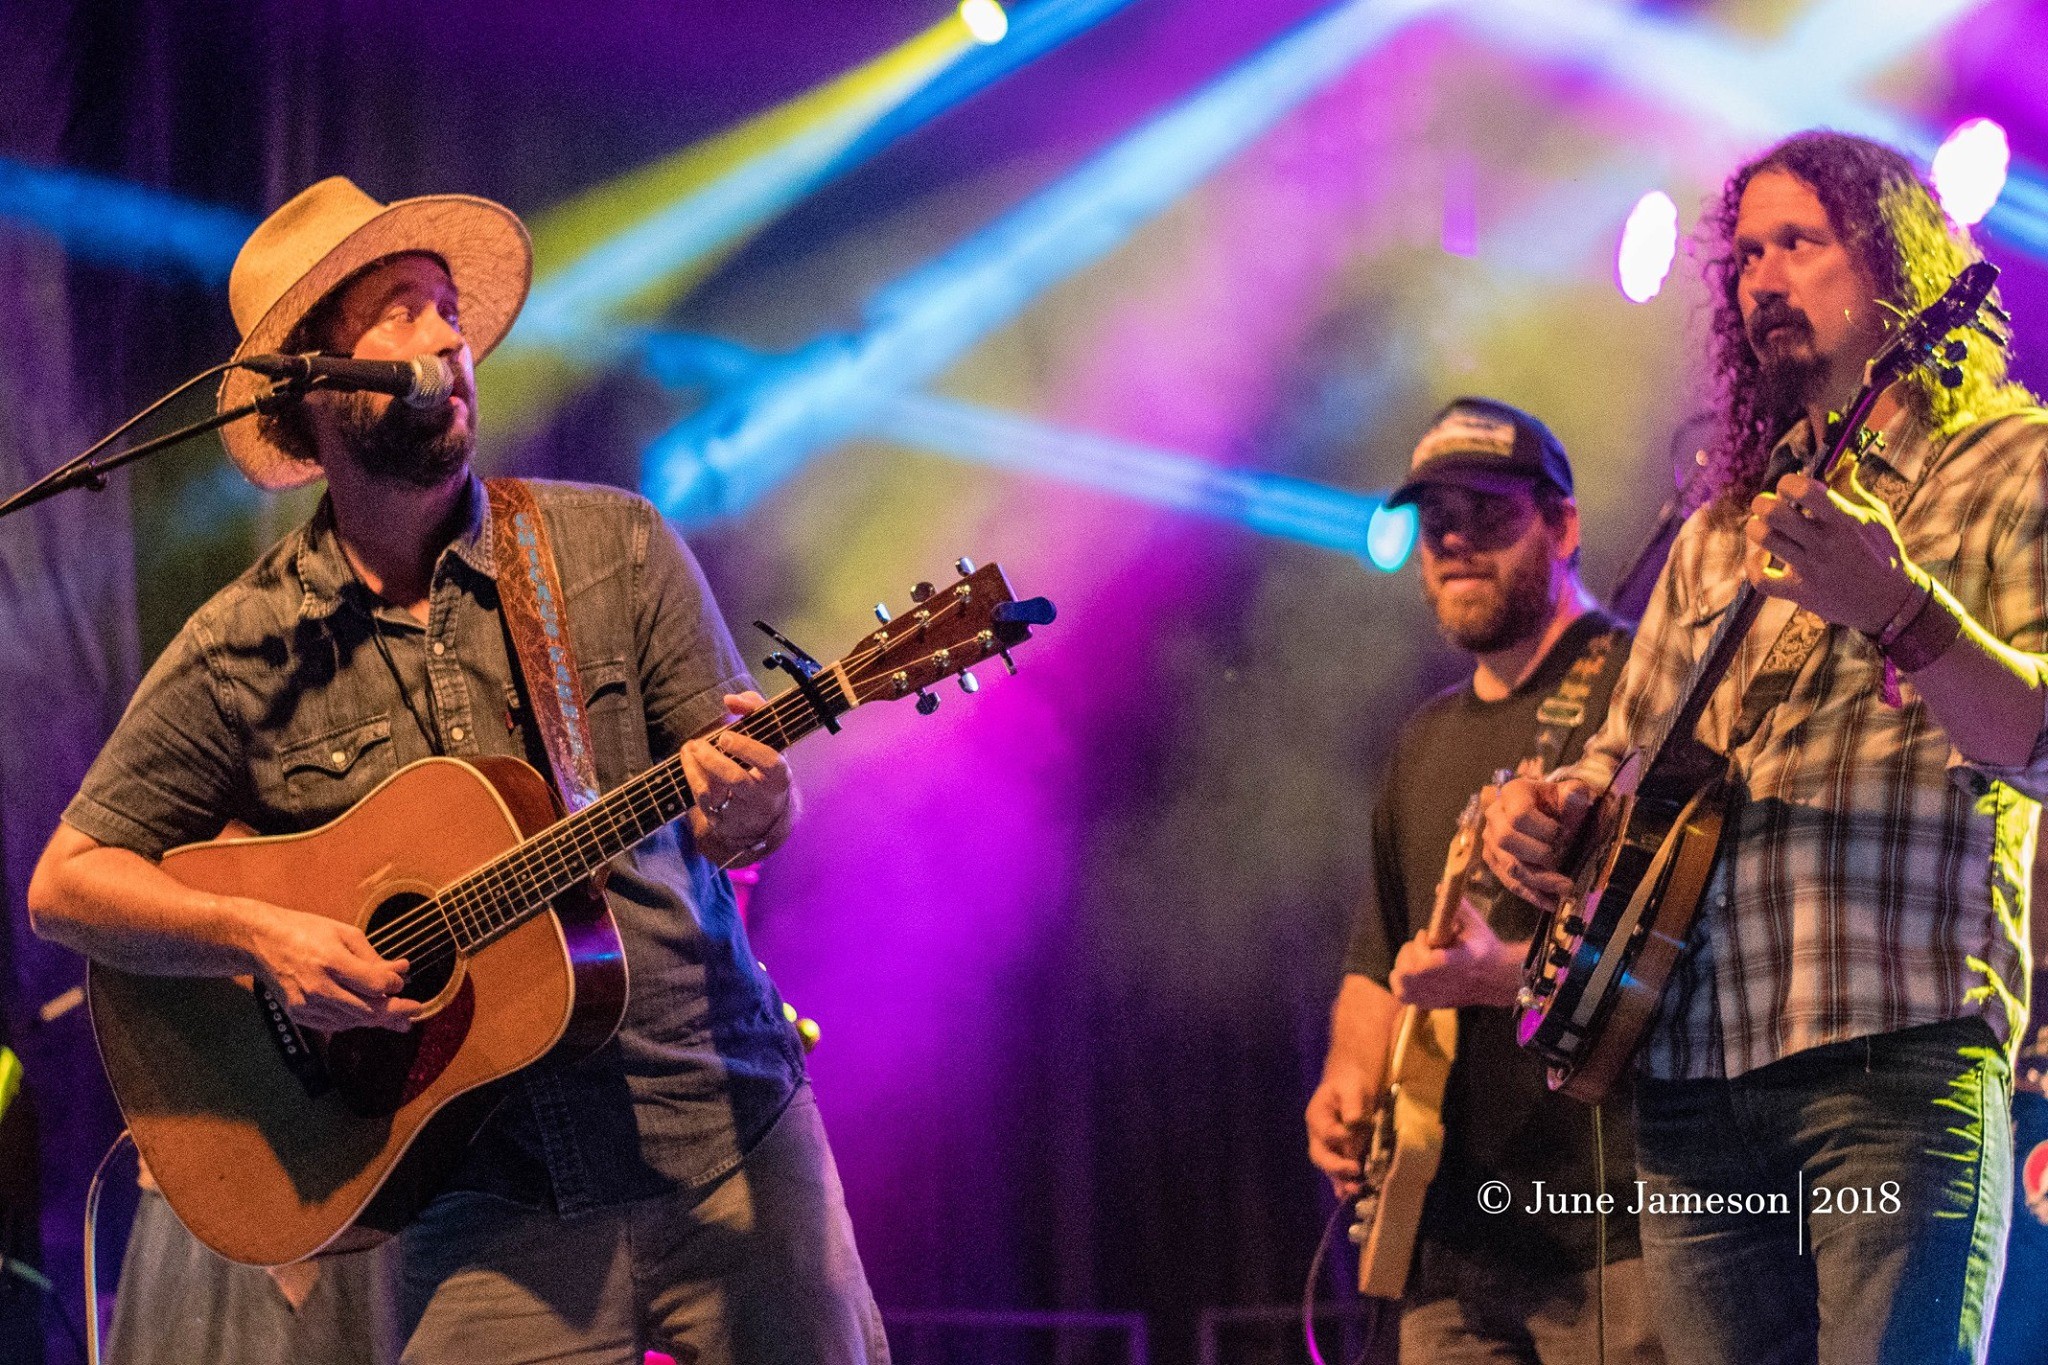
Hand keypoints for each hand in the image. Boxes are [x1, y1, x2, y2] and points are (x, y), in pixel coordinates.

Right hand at [238, 903, 420, 1032]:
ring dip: (378, 1020)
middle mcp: (319, 987)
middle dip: (395, 1012)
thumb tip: (401, 971)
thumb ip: (373, 957)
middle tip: (415, 1011)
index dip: (394, 986)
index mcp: (332, 962)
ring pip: (353, 1021)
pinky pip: (335, 1024)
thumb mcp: (344, 933)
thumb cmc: (304, 931)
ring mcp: (306, 1004)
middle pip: (367, 1010)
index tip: (403, 982)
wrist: (260, 941)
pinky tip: (369, 1018)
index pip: (375, 985)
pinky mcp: (298, 1014)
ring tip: (400, 1019)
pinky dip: (354, 1021)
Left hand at [682, 692, 793, 858]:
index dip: (747, 748)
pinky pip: (703, 803)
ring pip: (715, 793)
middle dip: (714, 760)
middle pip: (737, 780)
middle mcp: (763, 797)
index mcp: (779, 775)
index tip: (725, 736)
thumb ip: (755, 711)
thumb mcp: (769, 740)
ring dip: (696, 768)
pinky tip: (688, 763)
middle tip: (698, 743)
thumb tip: (731, 699)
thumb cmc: (763, 767)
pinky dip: (693, 780)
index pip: (769, 763)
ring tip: (689, 747)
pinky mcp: (723, 822)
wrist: (763, 817)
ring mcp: (742, 812)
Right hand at [1305, 1067, 1371, 1197]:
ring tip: (1353, 1189)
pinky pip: (1338, 1170)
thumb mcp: (1351, 1088)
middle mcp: (1319, 1135)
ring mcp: (1329, 1146)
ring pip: (1328, 1167)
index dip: (1338, 1136)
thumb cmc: (1349, 1083)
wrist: (1352, 1085)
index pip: (1324, 1131)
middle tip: (1354, 1169)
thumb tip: (1353, 1121)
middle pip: (1319, 1155)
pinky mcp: (1341, 1153)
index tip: (1352, 1133)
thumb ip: (1352, 1104)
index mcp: (1317, 1116)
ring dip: (1340, 1179)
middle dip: (1335, 1165)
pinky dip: (1342, 1182)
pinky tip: (1347, 1194)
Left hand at [1389, 899, 1523, 1008]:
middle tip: (1422, 947)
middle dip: (1409, 954)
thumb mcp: (1475, 925)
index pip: (1420, 957)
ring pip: (1401, 984)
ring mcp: (1434, 995)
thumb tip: (1440, 887)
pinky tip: (1413, 975)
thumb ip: (1457, 908)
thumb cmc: (1486, 949)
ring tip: (1416, 961)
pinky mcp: (1432, 1003)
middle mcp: (1439, 983)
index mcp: (1449, 964)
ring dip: (1403, 968)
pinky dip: (1402, 985)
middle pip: (1405, 971)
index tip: (1427, 935)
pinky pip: (1404, 997)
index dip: (1420, 942)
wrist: (1499, 978)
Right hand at [1483, 776, 1591, 909]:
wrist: (1549, 812)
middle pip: (1506, 840)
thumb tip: (1575, 794)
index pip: (1519, 815)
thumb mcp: (1570, 793)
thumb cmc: (1560, 802)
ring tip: (1566, 888)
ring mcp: (1491, 840)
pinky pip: (1509, 882)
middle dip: (1537, 855)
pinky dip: (1531, 895)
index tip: (1564, 835)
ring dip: (1539, 880)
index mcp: (1512, 793)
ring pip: (1509, 866)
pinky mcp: (1494, 861)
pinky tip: (1552, 902)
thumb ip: (1575, 793)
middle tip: (1562, 860)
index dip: (1543, 829)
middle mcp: (1495, 815)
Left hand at [1743, 462, 1917, 632]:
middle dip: (1763, 503)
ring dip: (1756, 528)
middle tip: (1769, 506)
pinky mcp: (1801, 594)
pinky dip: (1753, 566)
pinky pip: (1761, 579)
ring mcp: (1811, 570)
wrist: (1892, 603)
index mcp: (1844, 520)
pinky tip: (1760, 556)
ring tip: (1763, 527)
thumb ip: (1851, 488)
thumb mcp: (1875, 515)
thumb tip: (1841, 459)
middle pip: (1775, 513)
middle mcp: (1824, 544)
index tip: (1790, 488)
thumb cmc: (1884, 552)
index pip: (1805, 490)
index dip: (1788, 483)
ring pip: (1765, 540)